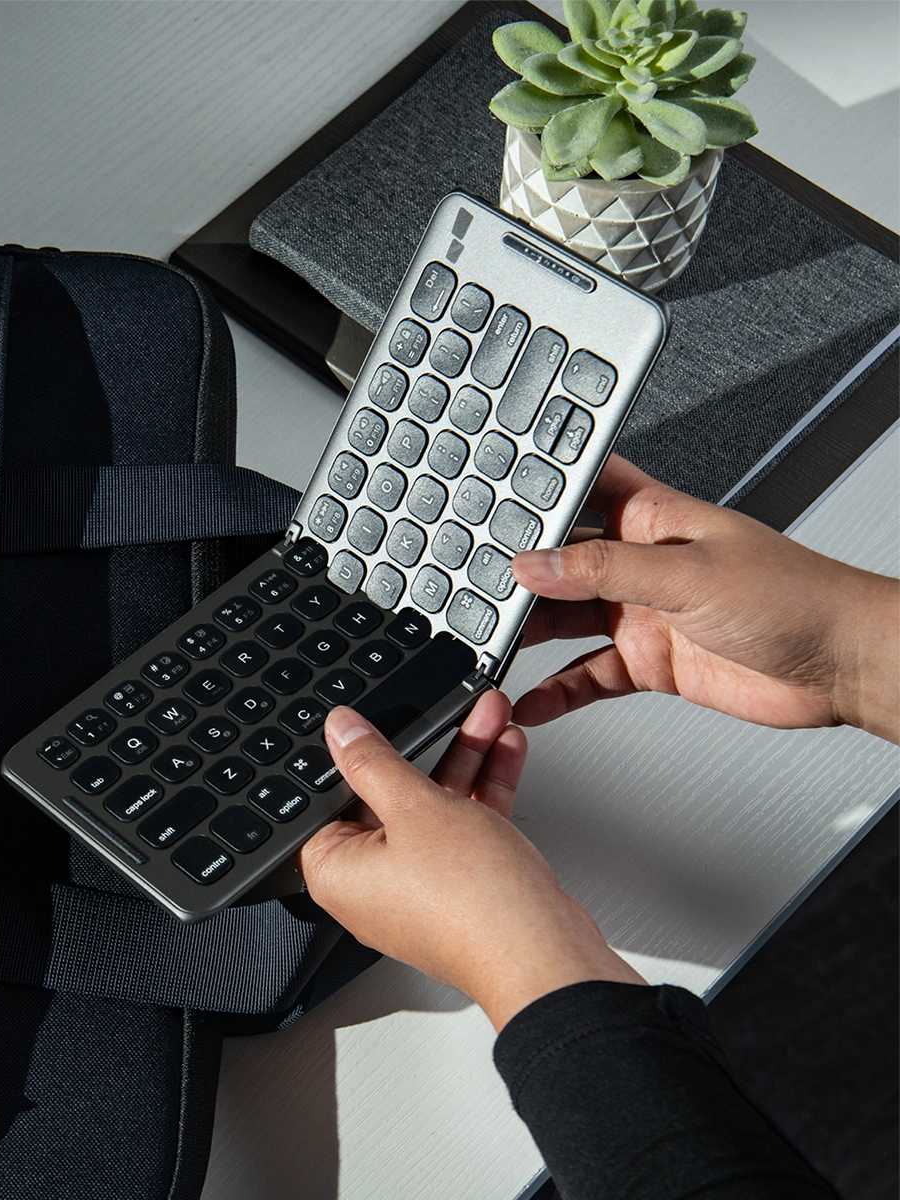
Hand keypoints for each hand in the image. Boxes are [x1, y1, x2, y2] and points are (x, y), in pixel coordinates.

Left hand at [300, 695, 643, 1031]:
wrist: (545, 953)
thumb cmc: (472, 905)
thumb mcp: (414, 807)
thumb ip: (374, 762)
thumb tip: (340, 731)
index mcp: (337, 872)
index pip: (331, 798)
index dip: (353, 754)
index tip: (375, 719)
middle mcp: (372, 885)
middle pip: (390, 797)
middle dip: (429, 745)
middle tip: (449, 709)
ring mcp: (420, 888)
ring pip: (435, 807)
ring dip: (466, 758)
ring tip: (490, 715)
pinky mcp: (462, 888)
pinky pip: (465, 826)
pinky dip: (483, 790)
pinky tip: (505, 751)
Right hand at [510, 455, 899, 743]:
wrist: (840, 665)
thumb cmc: (793, 596)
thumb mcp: (686, 572)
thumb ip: (604, 569)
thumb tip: (536, 564)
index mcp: (649, 518)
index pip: (579, 491)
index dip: (534, 493)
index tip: (485, 502)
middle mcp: (639, 563)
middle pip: (559, 565)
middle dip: (517, 576)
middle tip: (471, 590)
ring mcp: (641, 614)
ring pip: (565, 621)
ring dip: (529, 635)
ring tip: (489, 645)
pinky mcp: (648, 662)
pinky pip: (588, 676)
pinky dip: (558, 692)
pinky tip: (533, 699)